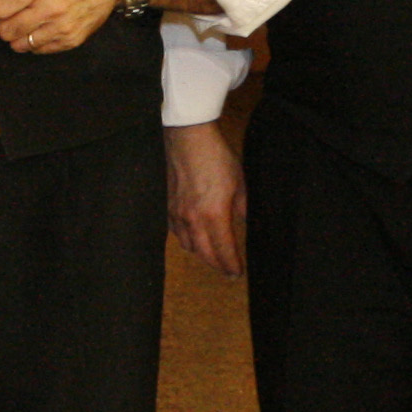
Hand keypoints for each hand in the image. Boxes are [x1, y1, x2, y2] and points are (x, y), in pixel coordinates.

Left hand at [0, 0, 124, 53]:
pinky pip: (40, 50)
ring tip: (28, 17)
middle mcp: (50, 8)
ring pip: (20, 44)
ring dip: (18, 32)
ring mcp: (62, 27)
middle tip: (14, 8)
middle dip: (3, 20)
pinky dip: (35, 40)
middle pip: (5, 29)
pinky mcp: (72, 39)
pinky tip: (42, 24)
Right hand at [166, 120, 246, 277]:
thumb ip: (241, 208)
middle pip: (205, 254)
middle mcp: (194, 219)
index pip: (224, 250)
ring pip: (189, 246)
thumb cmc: (216, 157)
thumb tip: (242, 223)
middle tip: (227, 271)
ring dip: (202, 254)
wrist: (189, 138)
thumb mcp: (239, 183)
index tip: (237, 273)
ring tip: (213, 256)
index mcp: (214, 215)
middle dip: (217, 265)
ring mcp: (178, 214)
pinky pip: (177, 233)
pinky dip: (188, 240)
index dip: (231, 265)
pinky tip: (194, 238)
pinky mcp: (169, 206)